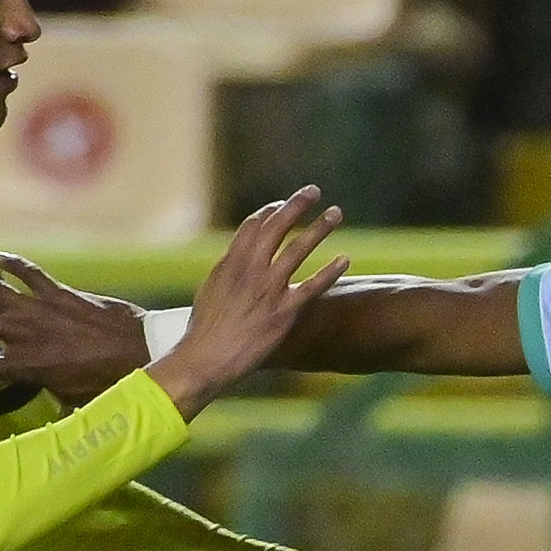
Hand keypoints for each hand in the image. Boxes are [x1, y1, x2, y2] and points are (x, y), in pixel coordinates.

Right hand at [0, 253, 151, 403]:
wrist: (145, 353)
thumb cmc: (111, 386)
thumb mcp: (73, 403)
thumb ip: (47, 399)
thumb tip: (37, 412)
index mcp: (26, 368)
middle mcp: (26, 335)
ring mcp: (42, 309)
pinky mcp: (61, 292)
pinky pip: (31, 273)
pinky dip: (13, 262)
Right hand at [145, 188, 347, 417]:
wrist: (206, 358)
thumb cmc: (205, 329)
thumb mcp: (211, 289)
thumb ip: (229, 269)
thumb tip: (238, 257)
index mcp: (231, 261)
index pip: (254, 225)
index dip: (271, 211)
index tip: (283, 204)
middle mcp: (251, 269)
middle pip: (278, 227)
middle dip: (297, 205)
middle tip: (313, 191)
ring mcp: (269, 289)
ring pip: (299, 249)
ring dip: (320, 228)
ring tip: (336, 213)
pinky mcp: (284, 312)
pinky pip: (312, 286)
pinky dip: (330, 271)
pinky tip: (345, 259)